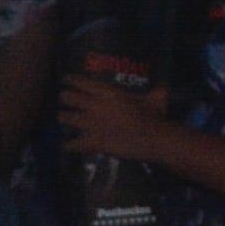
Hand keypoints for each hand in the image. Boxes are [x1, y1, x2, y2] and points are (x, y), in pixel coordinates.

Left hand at [56, 65, 175, 162]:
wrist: (153, 137)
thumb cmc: (155, 116)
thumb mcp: (155, 98)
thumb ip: (154, 92)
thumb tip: (163, 87)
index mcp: (110, 93)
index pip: (84, 83)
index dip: (72, 80)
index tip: (65, 79)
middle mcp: (97, 106)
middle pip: (71, 98)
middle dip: (65, 97)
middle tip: (63, 98)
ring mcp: (93, 124)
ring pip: (68, 118)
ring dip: (64, 118)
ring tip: (61, 117)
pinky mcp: (93, 141)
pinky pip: (74, 144)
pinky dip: (69, 145)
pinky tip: (65, 146)